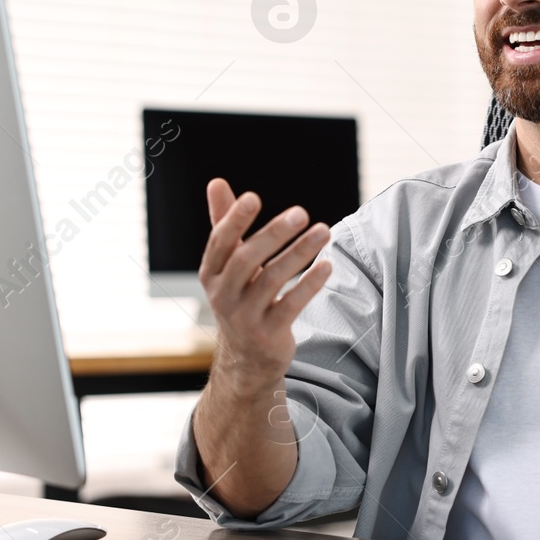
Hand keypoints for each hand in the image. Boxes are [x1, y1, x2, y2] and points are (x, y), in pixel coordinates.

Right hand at [197, 179, 332, 398]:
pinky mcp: (268, 334)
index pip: (220, 242)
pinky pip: (290, 305)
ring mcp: (245, 316)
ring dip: (300, 253)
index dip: (234, 220)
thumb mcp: (228, 264)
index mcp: (211, 273)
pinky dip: (309, 284)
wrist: (246, 357)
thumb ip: (224, 223)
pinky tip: (328, 266)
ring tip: (324, 231)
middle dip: (274, 234)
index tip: (253, 197)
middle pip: (245, 260)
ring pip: (272, 280)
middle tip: (301, 212)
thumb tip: (216, 182)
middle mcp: (223, 295)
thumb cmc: (239, 297)